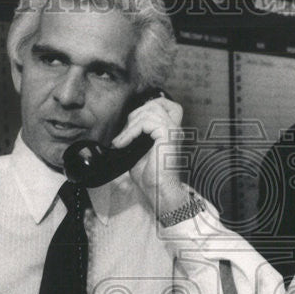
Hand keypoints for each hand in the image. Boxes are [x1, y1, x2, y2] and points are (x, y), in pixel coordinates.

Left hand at [110, 94, 188, 213]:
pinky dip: (131, 131)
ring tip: (121, 142)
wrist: (157, 189)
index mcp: (170, 130)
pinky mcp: (168, 134)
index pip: (165, 104)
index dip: (147, 107)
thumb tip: (120, 128)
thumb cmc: (150, 175)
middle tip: (123, 136)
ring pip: (149, 110)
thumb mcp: (138, 150)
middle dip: (134, 115)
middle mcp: (174, 128)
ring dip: (130, 126)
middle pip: (155, 104)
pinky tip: (124, 143)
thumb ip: (135, 135)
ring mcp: (173, 130)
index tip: (131, 124)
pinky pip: (146, 122)